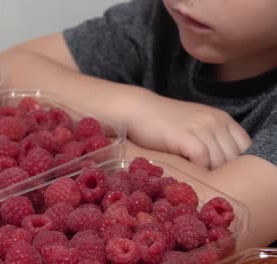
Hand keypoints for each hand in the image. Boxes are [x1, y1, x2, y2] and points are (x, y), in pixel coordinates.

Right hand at [126, 91, 251, 168]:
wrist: (138, 109)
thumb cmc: (162, 121)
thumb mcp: (194, 124)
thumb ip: (211, 138)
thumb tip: (223, 166)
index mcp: (221, 118)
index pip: (246, 146)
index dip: (236, 162)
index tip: (220, 171)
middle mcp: (215, 121)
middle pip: (234, 157)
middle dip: (222, 171)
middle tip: (205, 179)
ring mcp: (202, 128)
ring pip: (219, 162)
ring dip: (208, 173)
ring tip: (195, 178)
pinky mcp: (187, 137)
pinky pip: (203, 161)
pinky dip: (196, 170)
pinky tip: (185, 170)